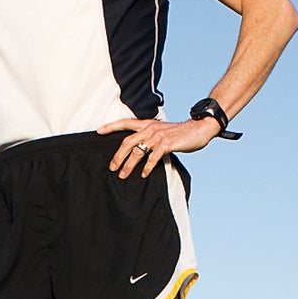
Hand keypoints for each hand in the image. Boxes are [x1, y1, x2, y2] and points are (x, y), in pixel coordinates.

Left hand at [98, 116, 219, 178]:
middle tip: (112, 168)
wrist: (199, 128)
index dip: (111, 126)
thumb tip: (139, 148)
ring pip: (137, 151)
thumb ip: (150, 136)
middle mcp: (150, 129)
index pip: (125, 123)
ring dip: (128, 165)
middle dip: (118, 156)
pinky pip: (152, 157)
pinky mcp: (166, 144)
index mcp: (147, 124)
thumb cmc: (180, 133)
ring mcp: (158, 136)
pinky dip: (147, 167)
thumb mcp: (161, 130)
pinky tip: (143, 174)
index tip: (99, 132)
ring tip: (123, 175)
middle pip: (127, 142)